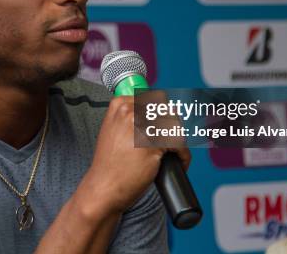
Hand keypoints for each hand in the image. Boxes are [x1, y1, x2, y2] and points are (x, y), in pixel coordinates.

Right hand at [82, 95, 191, 215]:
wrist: (103, 187)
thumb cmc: (110, 163)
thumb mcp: (115, 129)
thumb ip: (132, 117)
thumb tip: (160, 111)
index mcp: (120, 104)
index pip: (156, 100)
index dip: (165, 116)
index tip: (166, 129)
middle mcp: (130, 111)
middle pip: (168, 112)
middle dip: (174, 129)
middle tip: (170, 144)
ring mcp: (140, 126)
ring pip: (175, 127)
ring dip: (179, 142)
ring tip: (173, 155)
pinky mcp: (152, 144)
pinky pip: (179, 145)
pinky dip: (183, 155)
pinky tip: (178, 162)